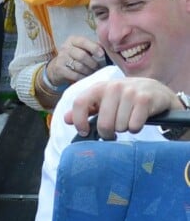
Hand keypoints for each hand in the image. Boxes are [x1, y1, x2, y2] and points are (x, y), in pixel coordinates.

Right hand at [46, 36, 104, 87]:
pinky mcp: (60, 70)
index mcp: (73, 40)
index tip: (102, 55)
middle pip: (82, 56)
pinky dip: (83, 77)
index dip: (94, 48)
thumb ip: (94, 46)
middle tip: (99, 68)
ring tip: (94, 73)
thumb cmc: (74, 56)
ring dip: (89, 71)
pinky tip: (86, 77)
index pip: (84, 42)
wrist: (57, 67)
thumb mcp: (82, 48)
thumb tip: (108, 48)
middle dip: (93, 63)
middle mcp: (65, 48)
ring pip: (79, 67)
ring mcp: (61, 59)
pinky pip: (75, 75)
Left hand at [64, 78, 181, 138]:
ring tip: (126, 120)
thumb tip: (66, 119)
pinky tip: (137, 120)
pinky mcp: (145, 99)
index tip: (85, 132)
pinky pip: (134, 125)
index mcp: (98, 87)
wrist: (155, 91)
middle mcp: (113, 87)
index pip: (80, 103)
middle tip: (112, 132)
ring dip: (123, 129)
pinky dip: (135, 128)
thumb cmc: (123, 99)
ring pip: (120, 126)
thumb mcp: (102, 101)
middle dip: (107, 133)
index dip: (79, 121)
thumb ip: (84, 110)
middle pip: (104, 123)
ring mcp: (130, 92)